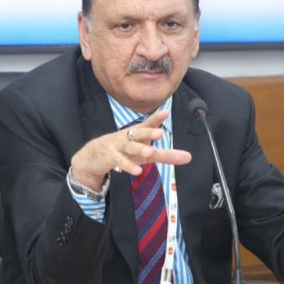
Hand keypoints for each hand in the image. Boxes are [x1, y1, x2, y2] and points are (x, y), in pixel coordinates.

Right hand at [70, 110, 191, 189]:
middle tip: (160, 133)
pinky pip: (119, 162)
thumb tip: (189, 157)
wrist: (93, 156)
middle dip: (149, 132)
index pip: (147, 124)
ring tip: (149, 152)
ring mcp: (118, 147)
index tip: (165, 112)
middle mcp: (128, 137)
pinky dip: (128, 166)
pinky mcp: (110, 157)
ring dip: (139, 149)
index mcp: (137, 134)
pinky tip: (137, 171)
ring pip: (130, 147)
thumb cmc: (124, 151)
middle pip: (139, 133)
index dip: (156, 119)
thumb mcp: (145, 153)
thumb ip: (166, 155)